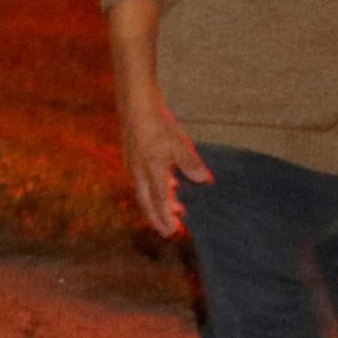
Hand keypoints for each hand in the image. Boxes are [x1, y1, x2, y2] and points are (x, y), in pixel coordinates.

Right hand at [123, 101, 211, 235]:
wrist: (135, 104)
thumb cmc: (158, 125)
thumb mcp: (181, 145)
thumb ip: (192, 165)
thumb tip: (204, 181)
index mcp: (151, 173)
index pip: (159, 203)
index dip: (165, 219)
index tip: (173, 232)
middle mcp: (138, 172)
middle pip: (147, 201)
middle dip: (158, 217)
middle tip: (169, 230)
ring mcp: (133, 164)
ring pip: (145, 190)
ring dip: (158, 202)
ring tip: (176, 208)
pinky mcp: (132, 154)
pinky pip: (143, 178)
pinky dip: (155, 187)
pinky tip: (168, 182)